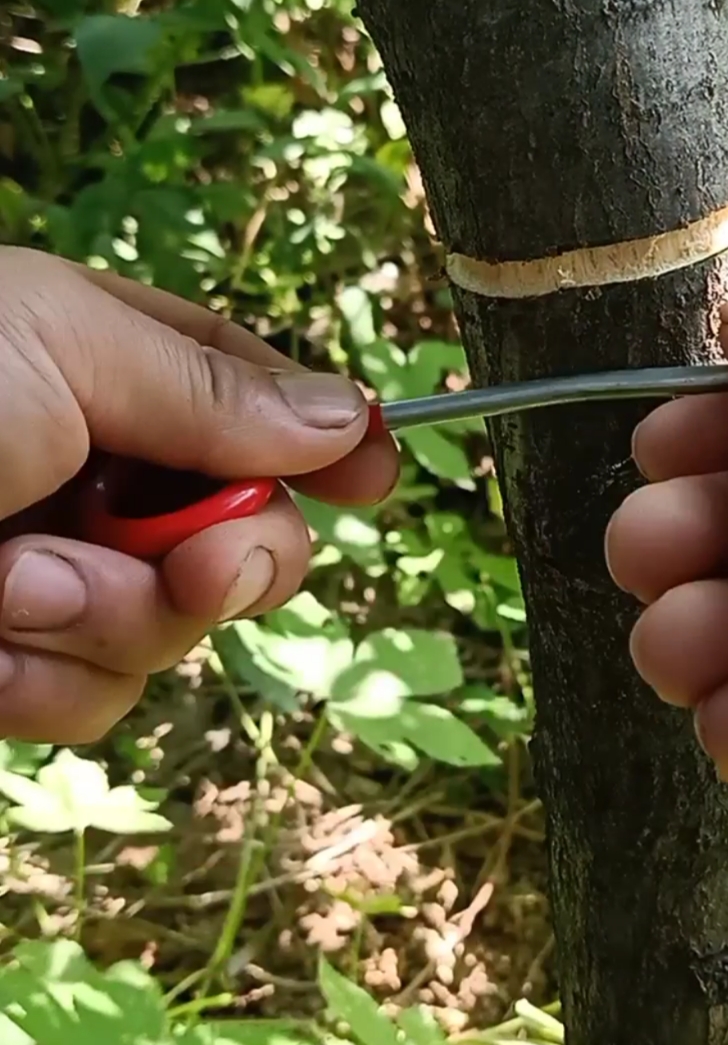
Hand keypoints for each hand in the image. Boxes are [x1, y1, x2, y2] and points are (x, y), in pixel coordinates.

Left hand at [0, 249, 398, 744]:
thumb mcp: (61, 345)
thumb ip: (209, 390)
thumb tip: (342, 416)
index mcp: (97, 367)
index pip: (249, 402)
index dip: (323, 441)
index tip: (375, 477)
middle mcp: (83, 473)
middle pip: (239, 535)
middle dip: (230, 558)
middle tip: (199, 560)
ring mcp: (43, 576)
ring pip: (167, 637)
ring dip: (103, 620)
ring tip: (6, 585)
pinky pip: (85, 699)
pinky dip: (38, 678)